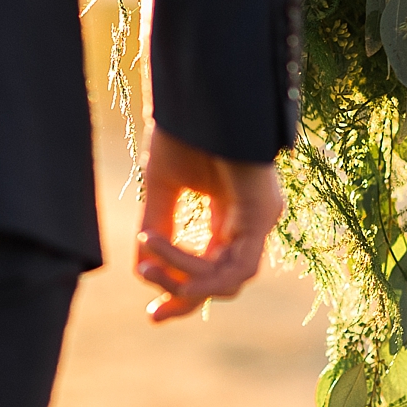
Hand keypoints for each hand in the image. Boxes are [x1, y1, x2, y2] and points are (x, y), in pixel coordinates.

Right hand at [135, 125, 284, 322]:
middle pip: (223, 284)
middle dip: (185, 300)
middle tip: (152, 315)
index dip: (182, 292)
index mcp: (229, 217)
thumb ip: (158, 230)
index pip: (213, 271)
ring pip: (228, 281)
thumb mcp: (163, 188)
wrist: (201, 91)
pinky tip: (158, 247)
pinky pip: (234, 265)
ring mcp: (261, 219)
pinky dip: (194, 266)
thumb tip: (143, 272)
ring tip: (146, 265)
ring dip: (183, 281)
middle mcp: (249, 223)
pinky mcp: (263, 214)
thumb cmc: (185, 130)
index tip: (151, 311)